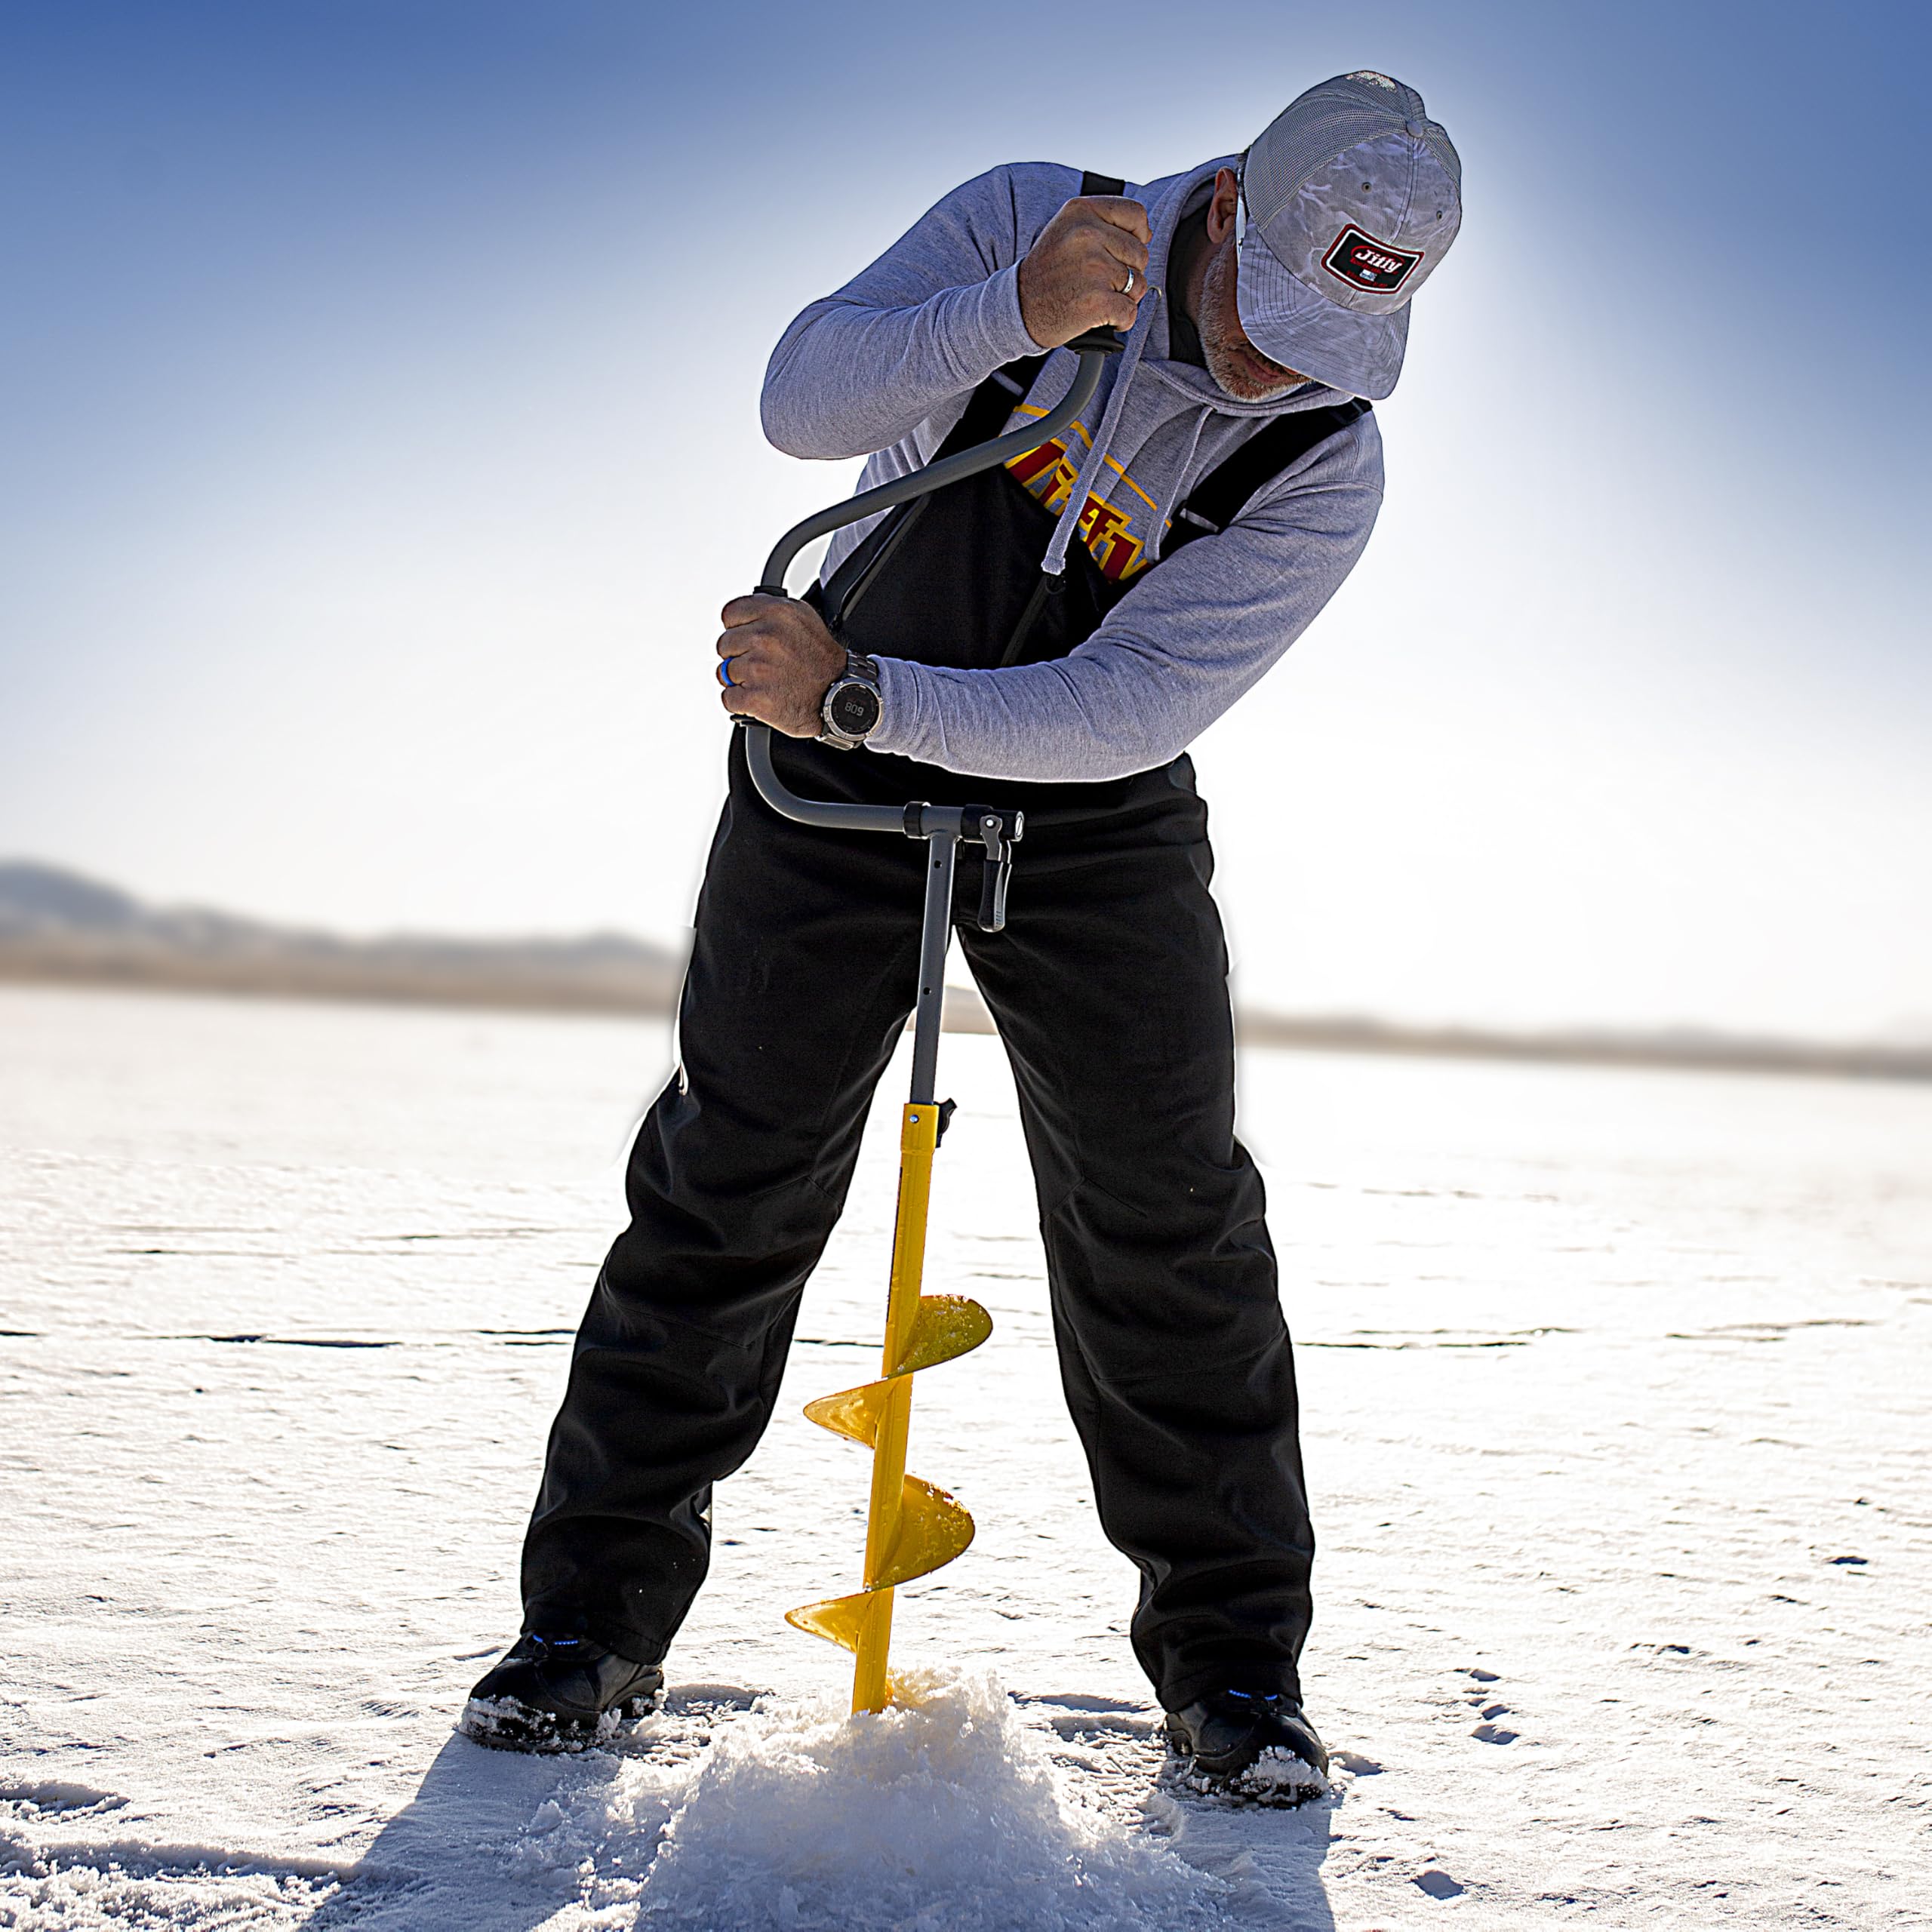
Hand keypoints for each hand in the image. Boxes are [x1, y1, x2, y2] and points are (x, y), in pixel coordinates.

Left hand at [716, 593, 844, 736]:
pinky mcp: (755, 698)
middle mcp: (765, 638)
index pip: (730, 614)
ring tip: (767, 681)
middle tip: (764, 664)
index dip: (738, 629)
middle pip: (724, 644)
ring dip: (741, 680)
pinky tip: (763, 697)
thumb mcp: (804, 619)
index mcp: (776, 613)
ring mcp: (758, 669)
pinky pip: (729, 697)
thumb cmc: (821, 661)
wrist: (838, 695)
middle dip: (739, 656)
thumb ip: (772, 610)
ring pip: (724, 672)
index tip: (750, 639)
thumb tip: (746, 611)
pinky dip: (742, 702)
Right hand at [1016, 194, 1151, 348]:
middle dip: (1127, 271)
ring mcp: (1093, 267)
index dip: (1138, 235)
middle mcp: (1087, 234)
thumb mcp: (1068, 230)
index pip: (1136, 214)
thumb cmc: (1049, 272)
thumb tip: (1146, 233)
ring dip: (1123, 296)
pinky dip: (1120, 320)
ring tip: (1095, 296)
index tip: (1123, 250)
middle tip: (1097, 280)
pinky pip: (1130, 311)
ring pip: (1138, 283)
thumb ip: (1104, 223)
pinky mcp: (1096, 301)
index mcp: (1081, 211)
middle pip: (1140, 253)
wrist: (1018, 308)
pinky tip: (1099, 316)